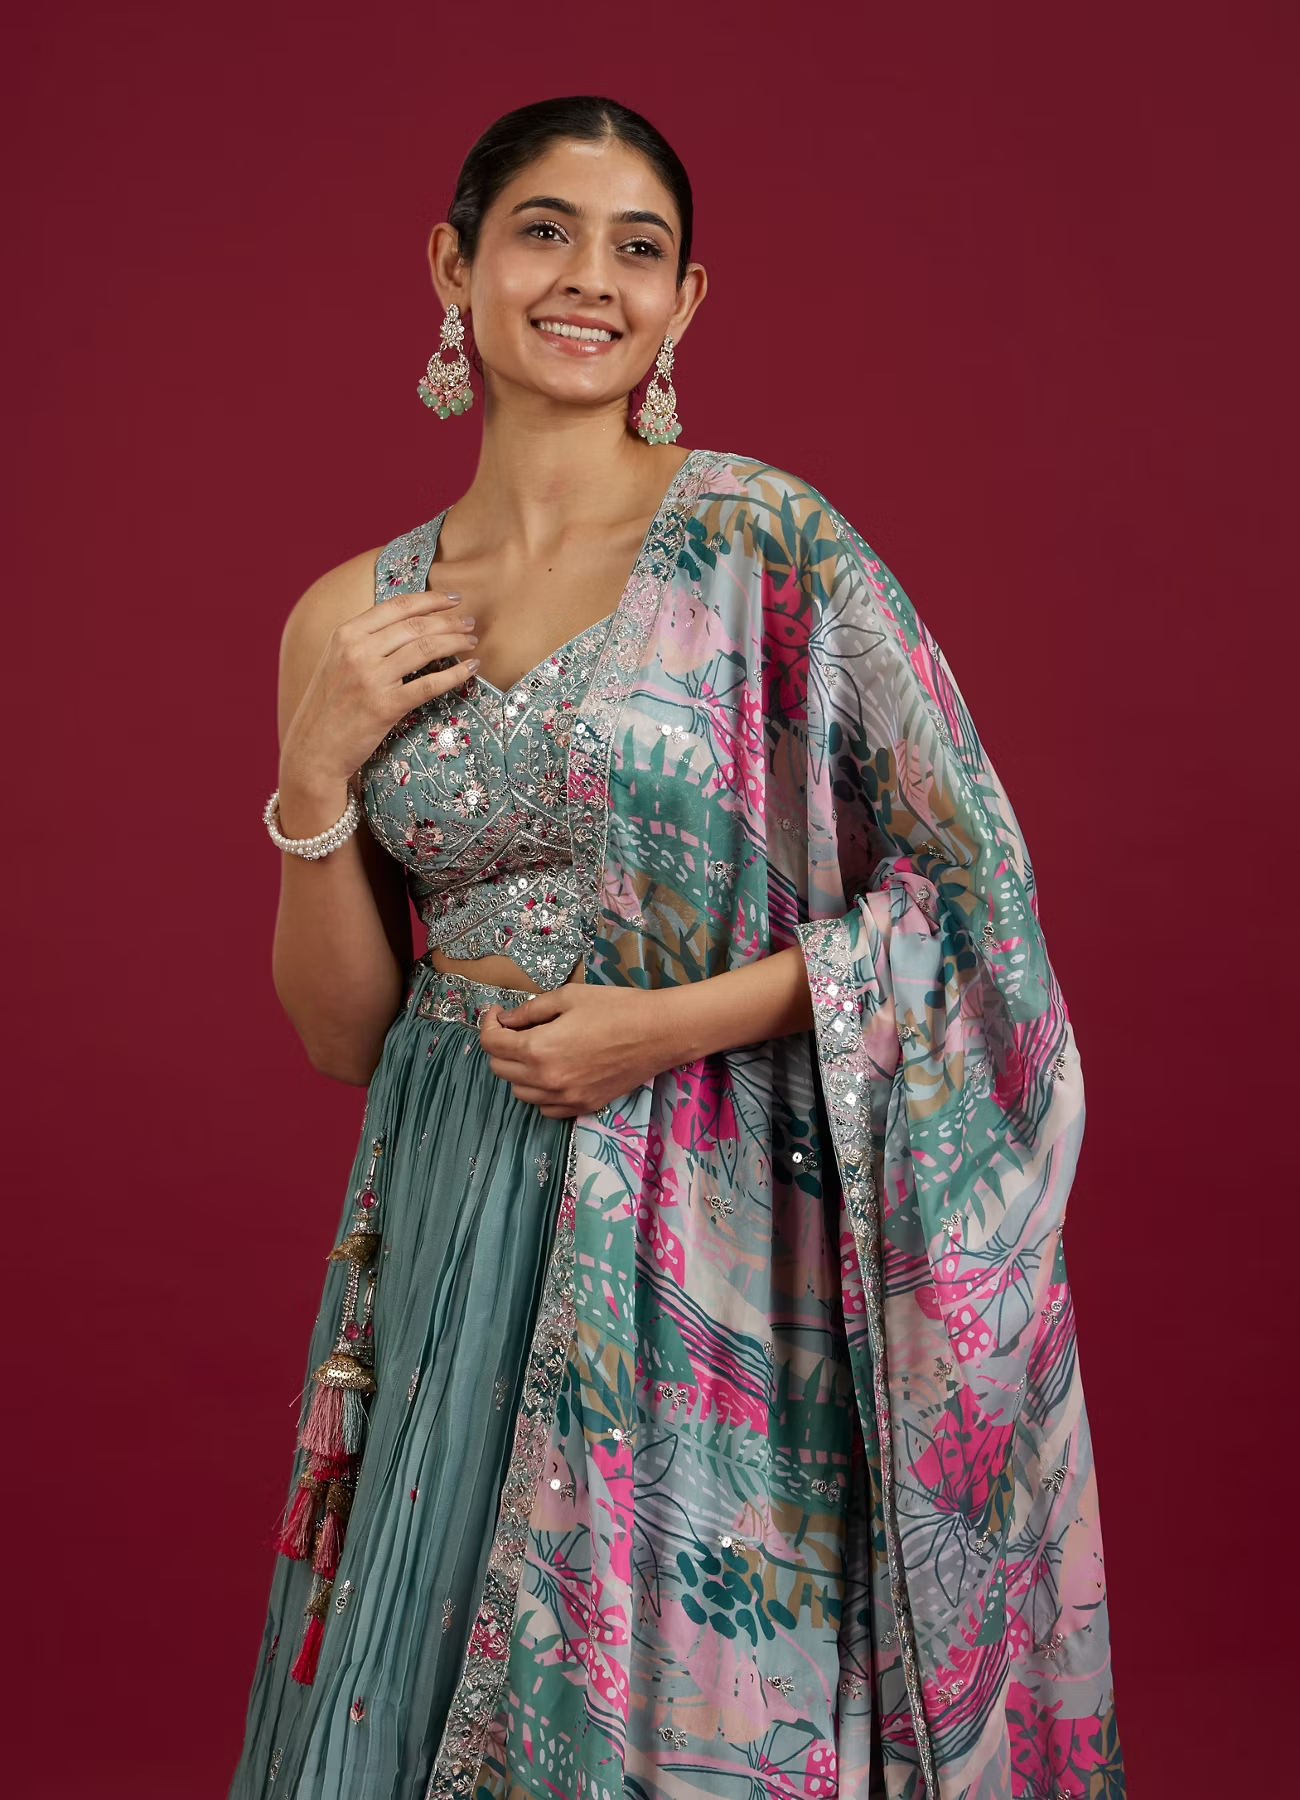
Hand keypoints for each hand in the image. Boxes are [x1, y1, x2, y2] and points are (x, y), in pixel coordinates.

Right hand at [280, 588, 478, 806]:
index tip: (453, 599)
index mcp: (345, 634)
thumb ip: (365, 641)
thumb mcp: (337, 662)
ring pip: (425, 648)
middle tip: (469, 623)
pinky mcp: (385, 706)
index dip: (430, 599)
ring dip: (455, 642)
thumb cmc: (328, 707)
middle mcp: (357, 651)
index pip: (396, 606)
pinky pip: (429, 684)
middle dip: (449, 621)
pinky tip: (470, 669)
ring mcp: (371, 678)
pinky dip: (455, 674)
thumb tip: (406, 624)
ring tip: (471, 642)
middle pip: (415, 625)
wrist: (313, 749)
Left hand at [478, 985, 675, 1116]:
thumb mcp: (568, 997)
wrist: (659, 1032)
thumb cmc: (616, 1007)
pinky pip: (545, 1108)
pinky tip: (553, 1072)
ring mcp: (565, 1098)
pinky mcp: (583, 1106)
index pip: (492, 1044)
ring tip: (535, 1049)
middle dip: (500, 1046)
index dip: (488, 1024)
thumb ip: (530, 1011)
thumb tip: (506, 1021)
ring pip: (520, 1092)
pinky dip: (540, 1092)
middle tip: (515, 1028)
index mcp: (539, 1048)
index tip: (497, 1013)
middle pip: (500, 1069)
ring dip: (518, 1070)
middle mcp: (547, 1080)